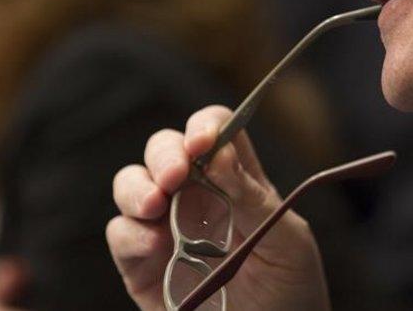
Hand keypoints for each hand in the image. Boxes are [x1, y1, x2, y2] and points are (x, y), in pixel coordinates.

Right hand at [107, 105, 329, 310]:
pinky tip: (153, 243)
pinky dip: (130, 232)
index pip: (215, 132)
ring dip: (138, 186)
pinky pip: (121, 235)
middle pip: (165, 150)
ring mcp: (164, 229)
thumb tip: (219, 154)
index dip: (205, 126)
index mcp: (235, 180)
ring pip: (132, 184)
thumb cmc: (291, 286)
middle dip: (165, 153)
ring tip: (155, 203)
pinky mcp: (142, 266)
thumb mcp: (288, 240)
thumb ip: (254, 197)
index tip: (203, 141)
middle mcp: (194, 197)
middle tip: (176, 174)